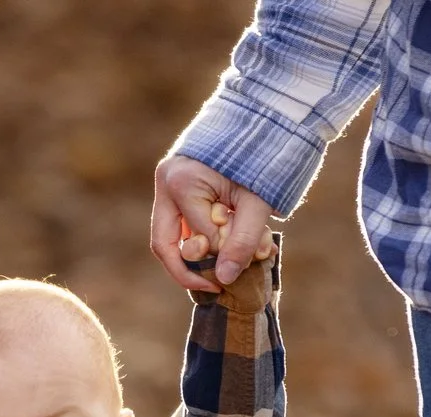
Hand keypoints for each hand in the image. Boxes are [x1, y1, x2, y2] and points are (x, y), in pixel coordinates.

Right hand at [151, 155, 274, 293]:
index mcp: (182, 183)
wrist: (265, 115)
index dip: (225, 256)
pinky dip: (202, 237)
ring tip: (227, 264)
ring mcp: (167, 182)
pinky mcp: (176, 184)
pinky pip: (180, 223)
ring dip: (198, 255)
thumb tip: (225, 279)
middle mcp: (166, 182)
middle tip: (215, 287)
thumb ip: (242, 240)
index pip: (200, 238)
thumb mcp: (258, 201)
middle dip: (190, 271)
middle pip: (164, 245)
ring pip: (169, 237)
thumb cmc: (262, 154)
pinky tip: (227, 244)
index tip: (255, 259)